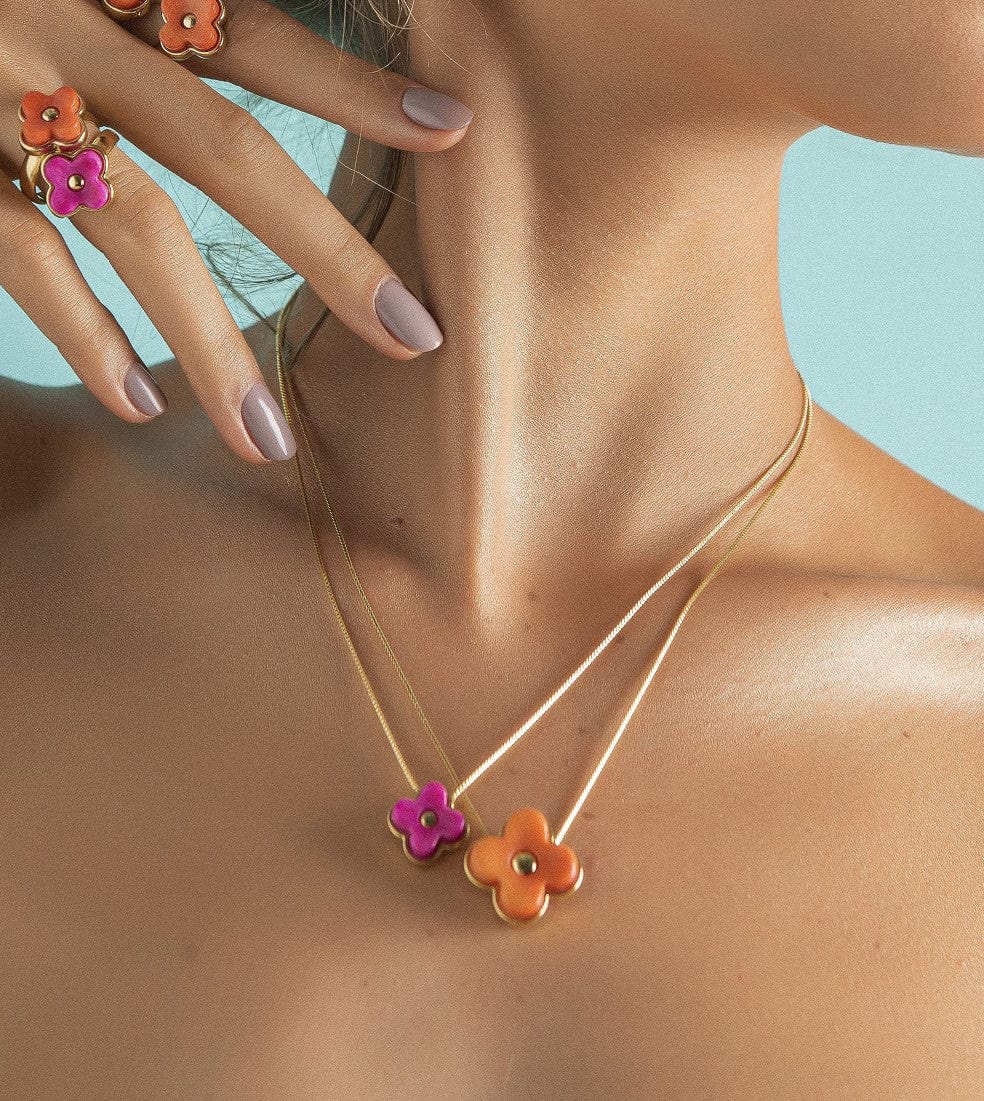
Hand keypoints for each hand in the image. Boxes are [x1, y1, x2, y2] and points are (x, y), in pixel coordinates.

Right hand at [0, 0, 472, 460]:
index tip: (450, 133)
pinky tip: (138, 404)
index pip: (255, 33)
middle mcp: (61, 27)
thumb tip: (238, 54)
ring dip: (209, 343)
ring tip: (268, 440)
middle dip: (328, 249)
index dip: (354, 86)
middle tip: (413, 338)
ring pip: (131, 226)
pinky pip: (20, 253)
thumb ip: (170, 22)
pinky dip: (80, 334)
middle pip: (224, 147)